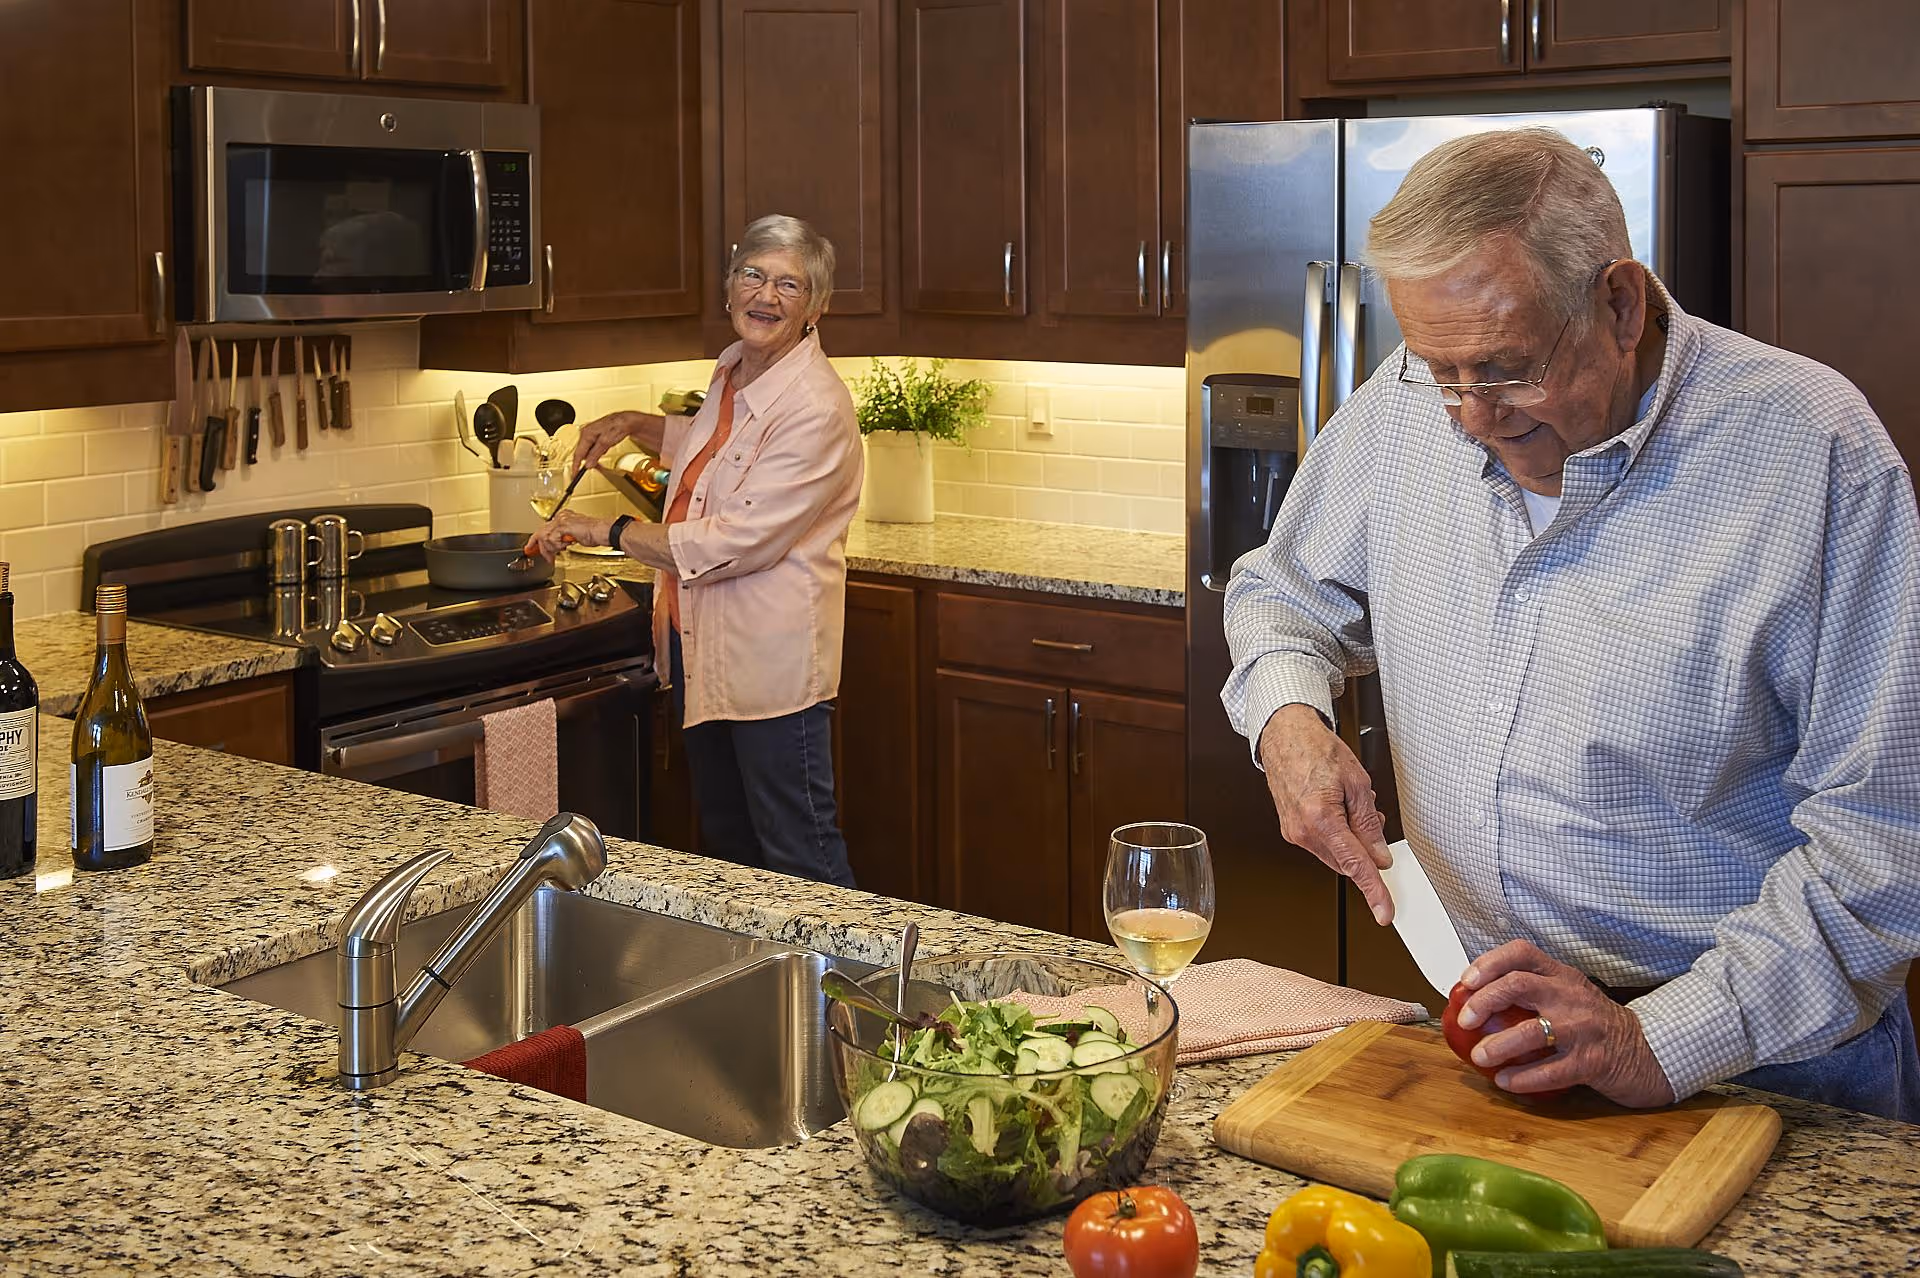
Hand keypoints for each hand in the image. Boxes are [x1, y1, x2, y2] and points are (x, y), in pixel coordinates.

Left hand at [522, 511, 611, 561]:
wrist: (602, 531)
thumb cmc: (594, 533)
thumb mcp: (574, 535)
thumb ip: (563, 537)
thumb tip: (556, 545)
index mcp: (563, 516)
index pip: (545, 528)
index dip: (537, 540)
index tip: (531, 547)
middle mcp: (560, 516)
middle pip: (541, 532)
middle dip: (540, 547)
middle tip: (539, 555)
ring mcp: (561, 520)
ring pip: (545, 536)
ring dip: (550, 549)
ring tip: (557, 553)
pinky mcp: (563, 526)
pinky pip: (552, 539)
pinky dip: (556, 546)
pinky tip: (565, 547)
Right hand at [572, 410, 663, 472]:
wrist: (627, 421)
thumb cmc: (618, 426)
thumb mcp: (605, 443)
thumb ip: (595, 454)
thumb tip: (588, 464)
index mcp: (586, 433)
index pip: (578, 453)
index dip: (576, 466)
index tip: (575, 475)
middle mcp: (586, 432)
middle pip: (582, 452)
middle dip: (587, 461)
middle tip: (594, 468)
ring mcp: (591, 433)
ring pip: (588, 450)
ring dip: (593, 457)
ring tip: (600, 461)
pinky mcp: (596, 435)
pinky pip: (592, 447)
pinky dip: (597, 452)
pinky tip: (603, 451)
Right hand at [1256, 703, 1393, 923]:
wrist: (1285, 736)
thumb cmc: (1315, 749)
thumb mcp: (1357, 782)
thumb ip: (1368, 824)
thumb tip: (1378, 855)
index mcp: (1321, 818)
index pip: (1354, 864)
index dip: (1373, 891)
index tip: (1384, 911)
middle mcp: (1303, 831)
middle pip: (1346, 861)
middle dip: (1365, 848)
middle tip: (1372, 819)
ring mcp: (1294, 833)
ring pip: (1335, 853)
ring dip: (1351, 839)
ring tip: (1351, 805)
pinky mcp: (1290, 830)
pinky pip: (1322, 844)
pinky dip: (1336, 834)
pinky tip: (1338, 810)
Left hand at [1457, 940, 1676, 1107]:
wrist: (1648, 1051)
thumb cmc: (1596, 1023)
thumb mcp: (1569, 995)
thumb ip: (1532, 991)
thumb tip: (1476, 1001)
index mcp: (1562, 975)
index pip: (1521, 952)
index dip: (1488, 962)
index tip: (1466, 981)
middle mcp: (1571, 996)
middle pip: (1519, 985)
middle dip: (1484, 1001)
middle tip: (1465, 1020)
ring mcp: (1583, 1029)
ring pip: (1532, 1031)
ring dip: (1499, 1045)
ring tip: (1479, 1056)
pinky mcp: (1592, 1062)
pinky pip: (1551, 1071)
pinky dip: (1523, 1078)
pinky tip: (1505, 1081)